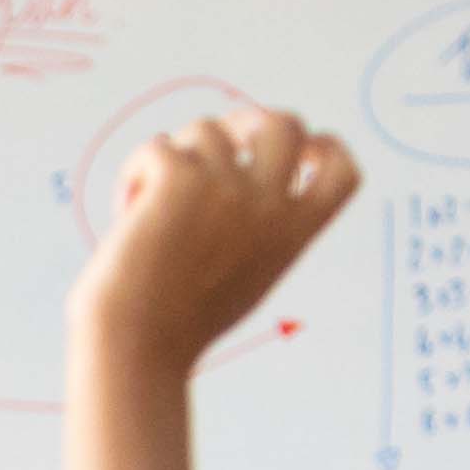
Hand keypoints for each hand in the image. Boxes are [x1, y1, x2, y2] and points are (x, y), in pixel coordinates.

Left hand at [66, 106, 358, 373]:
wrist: (136, 345)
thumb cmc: (179, 321)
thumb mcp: (245, 273)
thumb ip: (257, 223)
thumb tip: (240, 161)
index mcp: (293, 234)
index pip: (341, 170)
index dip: (321, 147)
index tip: (294, 149)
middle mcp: (269, 206)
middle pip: (284, 124)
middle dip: (246, 123)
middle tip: (211, 147)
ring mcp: (228, 187)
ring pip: (206, 131)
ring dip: (175, 157)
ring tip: (149, 204)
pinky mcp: (182, 177)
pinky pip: (158, 147)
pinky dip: (136, 173)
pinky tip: (128, 211)